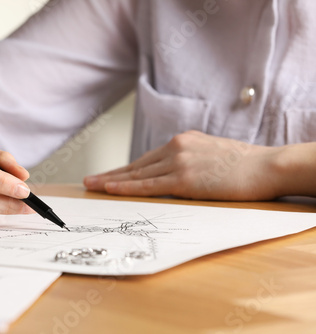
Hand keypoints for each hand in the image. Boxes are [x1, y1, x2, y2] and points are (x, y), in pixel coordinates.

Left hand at [84, 131, 282, 200]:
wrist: (266, 166)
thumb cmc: (244, 163)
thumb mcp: (212, 153)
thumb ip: (191, 158)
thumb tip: (177, 171)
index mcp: (182, 141)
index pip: (147, 159)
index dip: (126, 170)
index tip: (109, 176)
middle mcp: (176, 147)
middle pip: (136, 165)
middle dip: (111, 174)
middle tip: (89, 180)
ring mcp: (178, 162)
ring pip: (137, 174)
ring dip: (111, 181)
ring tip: (91, 186)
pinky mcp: (183, 178)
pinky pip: (148, 185)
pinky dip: (127, 188)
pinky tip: (110, 189)